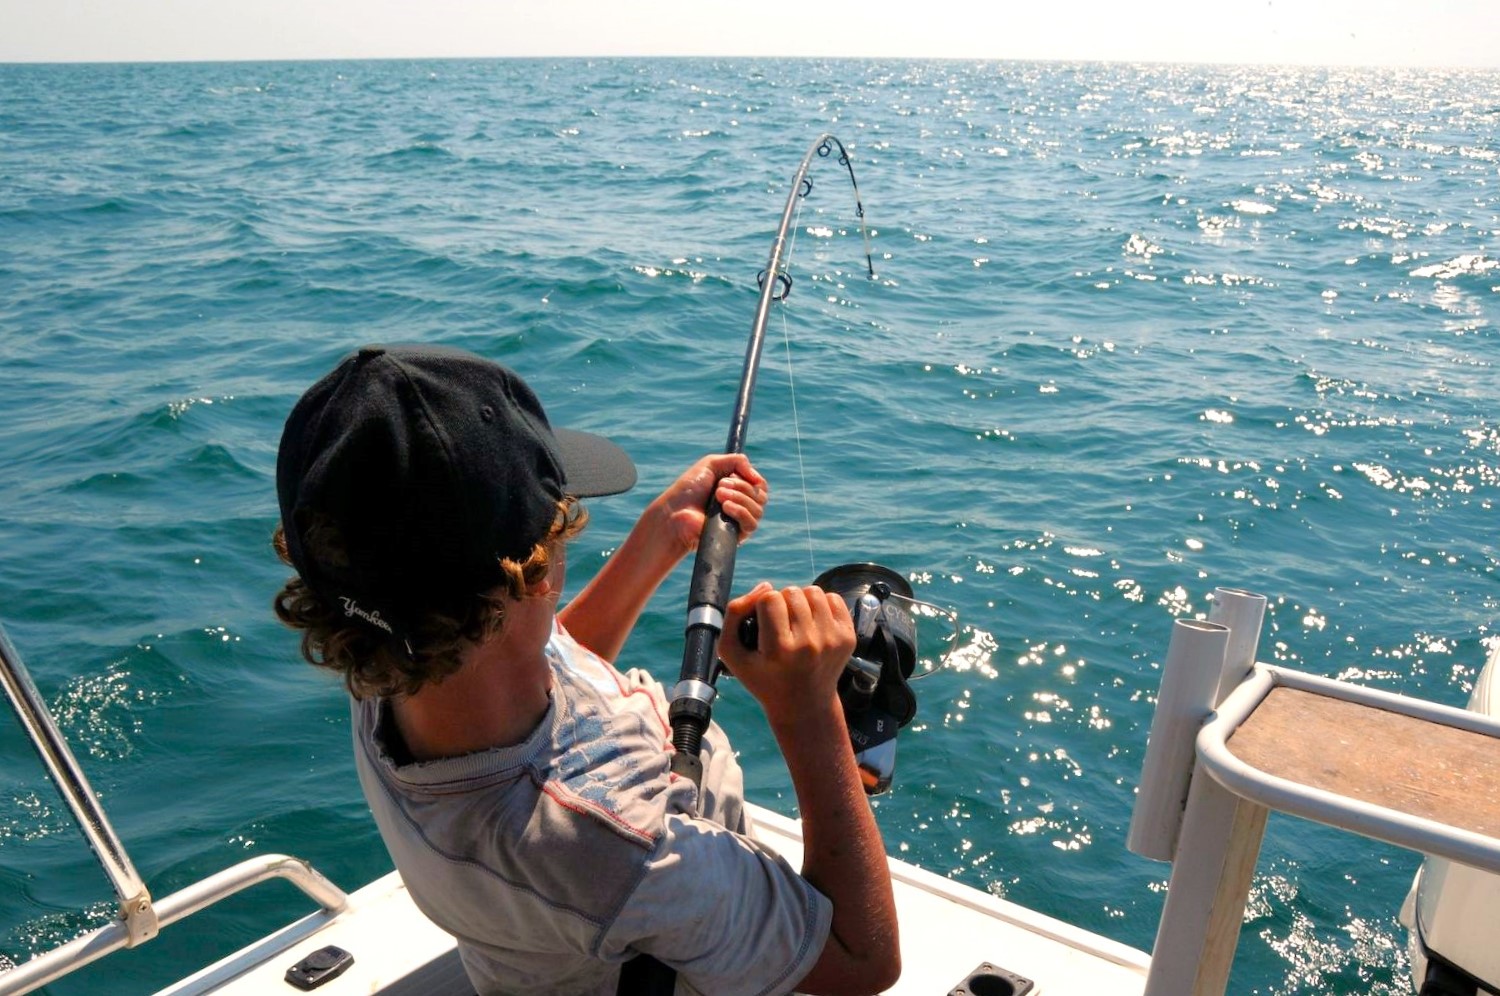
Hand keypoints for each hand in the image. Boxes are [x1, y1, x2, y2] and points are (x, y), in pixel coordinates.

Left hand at [652, 453, 768, 557]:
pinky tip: (725, 507)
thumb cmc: (689, 489)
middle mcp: (742, 506)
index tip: (734, 474)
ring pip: (758, 509)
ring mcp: (740, 522)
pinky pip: (751, 524)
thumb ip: (737, 461)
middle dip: (741, 486)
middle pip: (761, 496)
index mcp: (738, 490)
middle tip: (719, 486)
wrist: (674, 512)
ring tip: (717, 495)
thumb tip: (756, 477)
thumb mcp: (711, 464)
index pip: (760, 485)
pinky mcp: (736, 536)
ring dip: (739, 497)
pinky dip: (740, 512)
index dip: (751, 477)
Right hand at [718, 582, 855, 727]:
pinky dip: (821, 605)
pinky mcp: (847, 637)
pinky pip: (834, 598)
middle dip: (782, 602)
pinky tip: (813, 623)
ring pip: (813, 591)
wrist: (803, 704)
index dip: (762, 606)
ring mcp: (831, 640)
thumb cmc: (763, 677)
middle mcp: (809, 644)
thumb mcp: (732, 653)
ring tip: (797, 621)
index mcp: (779, 650)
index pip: (770, 598)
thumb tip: (765, 585)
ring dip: (802, 601)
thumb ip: (735, 614)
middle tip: (780, 625)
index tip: (764, 624)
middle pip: (792, 592)